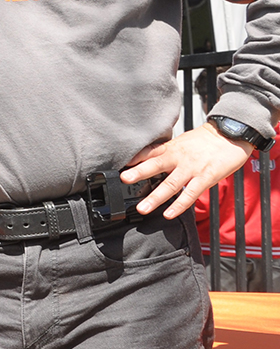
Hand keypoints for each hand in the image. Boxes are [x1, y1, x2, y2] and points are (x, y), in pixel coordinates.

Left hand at [120, 123, 252, 219]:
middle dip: (138, 173)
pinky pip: (191, 194)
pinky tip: (169, 214)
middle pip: (155, 165)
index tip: (118, 166)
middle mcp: (178, 157)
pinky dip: (179, 205)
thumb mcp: (181, 142)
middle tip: (123, 180)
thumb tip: (148, 160)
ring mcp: (192, 168)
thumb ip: (166, 152)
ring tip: (142, 208)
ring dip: (155, 197)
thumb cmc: (204, 141)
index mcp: (171, 148)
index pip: (148, 152)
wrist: (230, 134)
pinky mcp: (206, 177)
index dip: (134, 159)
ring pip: (170, 184)